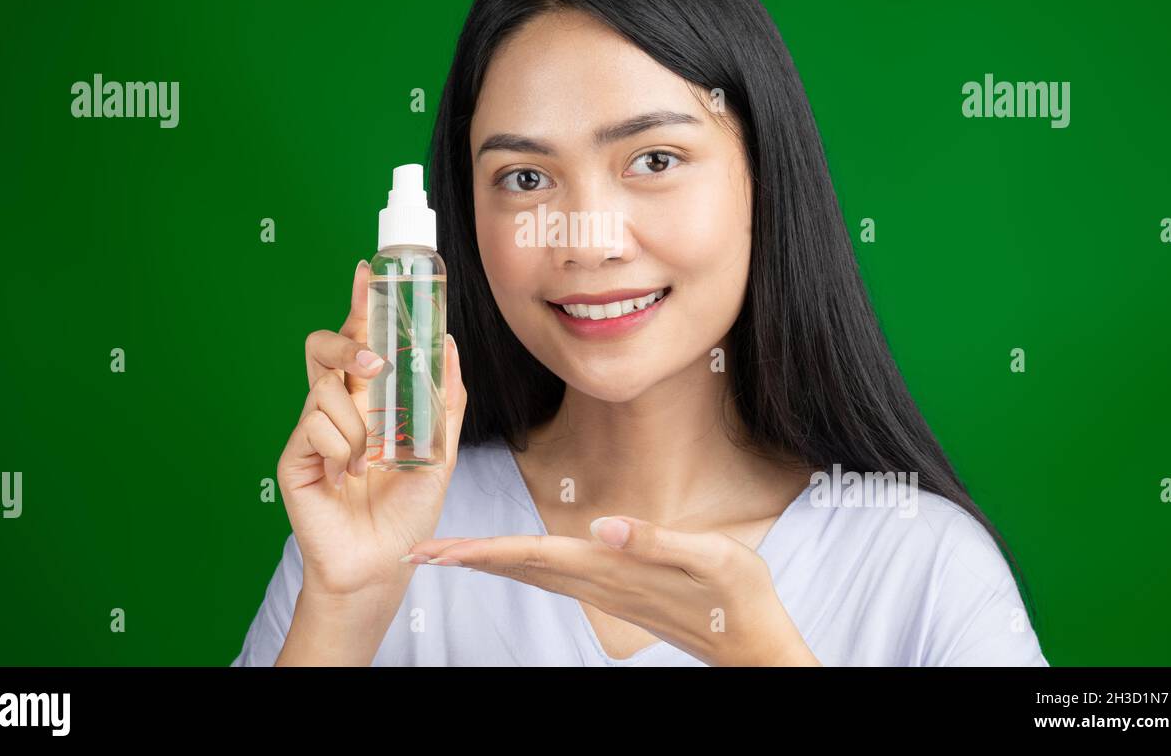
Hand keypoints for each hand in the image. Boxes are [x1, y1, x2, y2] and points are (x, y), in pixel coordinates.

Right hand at [277, 259, 467, 598]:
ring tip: (370, 459)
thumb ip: (446, 397)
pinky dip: (341, 449)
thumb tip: (447, 342)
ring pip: (323, 387)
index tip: (367, 269)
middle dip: (345, 340)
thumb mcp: (441, 448)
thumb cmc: (408, 508)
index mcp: (370, 397)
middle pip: (322, 345)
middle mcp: (338, 405)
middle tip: (373, 363)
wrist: (385, 561)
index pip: (361, 338)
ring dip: (357, 423)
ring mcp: (313, 428)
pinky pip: (314, 425)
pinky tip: (347, 476)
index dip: (359, 302)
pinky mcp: (295, 454)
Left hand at [404, 515, 820, 665]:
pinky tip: (511, 558)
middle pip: (520, 567)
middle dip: (467, 559)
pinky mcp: (616, 592)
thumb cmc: (740, 598)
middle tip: (417, 553)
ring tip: (447, 554)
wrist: (754, 644)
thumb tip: (604, 526)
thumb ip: (659, 541)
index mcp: (614, 569)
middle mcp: (600, 584)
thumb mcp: (713, 558)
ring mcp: (605, 592)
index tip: (438, 551)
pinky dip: (520, 564)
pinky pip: (553, 577)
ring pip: (532, 573)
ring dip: (487, 561)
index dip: (483, 550)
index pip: (534, 555)